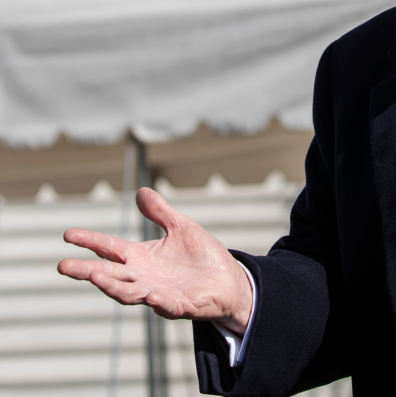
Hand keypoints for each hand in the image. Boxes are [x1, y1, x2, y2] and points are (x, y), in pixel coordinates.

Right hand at [57, 187, 252, 334]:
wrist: (229, 281)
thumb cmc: (202, 257)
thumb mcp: (182, 228)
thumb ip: (161, 213)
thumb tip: (142, 190)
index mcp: (142, 258)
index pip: (110, 248)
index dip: (90, 241)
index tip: (67, 234)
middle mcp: (144, 278)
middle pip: (110, 275)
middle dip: (87, 271)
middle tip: (63, 265)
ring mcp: (159, 294)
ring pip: (129, 294)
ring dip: (113, 287)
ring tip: (95, 276)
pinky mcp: (181, 306)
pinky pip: (166, 306)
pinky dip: (158, 302)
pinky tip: (150, 296)